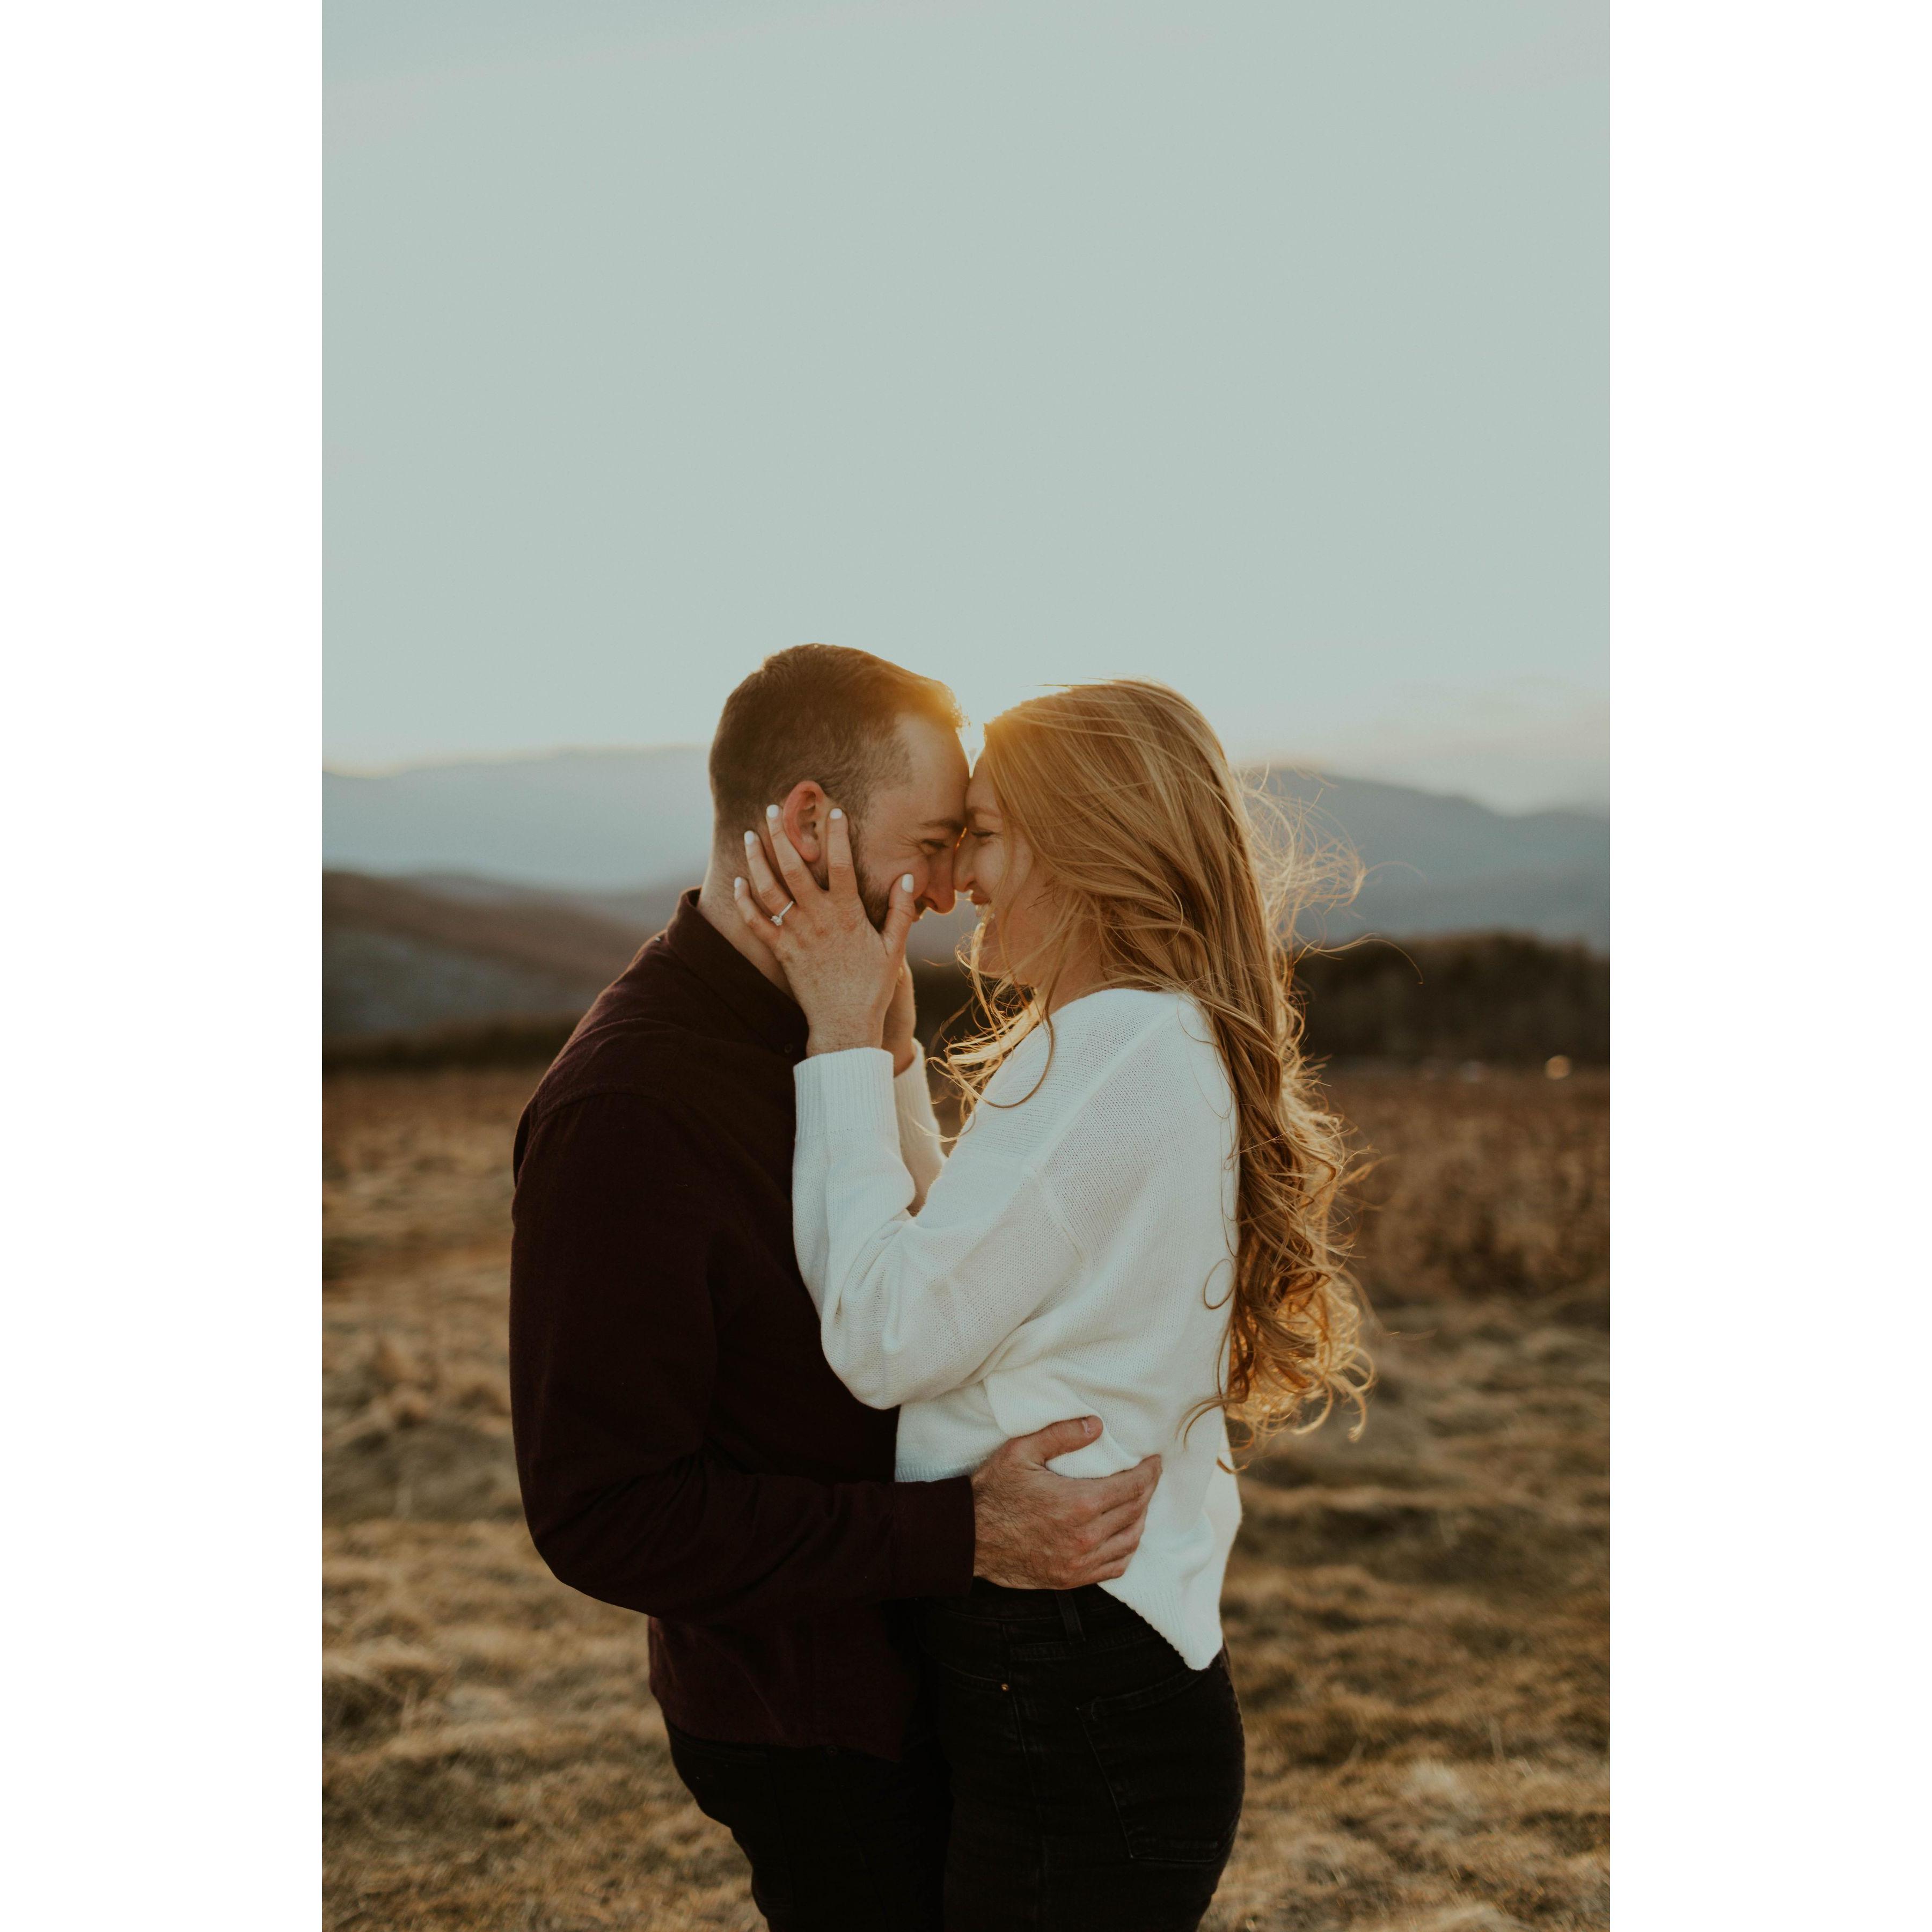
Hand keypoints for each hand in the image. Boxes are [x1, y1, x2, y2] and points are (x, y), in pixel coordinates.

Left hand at [732, 807, 917, 1057]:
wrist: (844, 1025)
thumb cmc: (872, 988)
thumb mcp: (894, 949)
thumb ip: (901, 912)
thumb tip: (908, 879)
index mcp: (848, 914)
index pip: (841, 864)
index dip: (837, 835)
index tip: (834, 811)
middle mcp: (818, 919)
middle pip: (794, 867)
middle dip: (782, 834)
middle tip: (772, 809)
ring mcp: (795, 934)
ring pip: (769, 889)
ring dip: (757, 859)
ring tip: (750, 835)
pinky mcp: (781, 951)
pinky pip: (756, 922)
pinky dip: (744, 901)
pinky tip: (739, 882)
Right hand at [970, 1417, 1160, 1589]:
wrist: (969, 1538)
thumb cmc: (993, 1491)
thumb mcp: (1021, 1452)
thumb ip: (1061, 1435)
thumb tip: (1096, 1425)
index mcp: (1079, 1503)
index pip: (1133, 1487)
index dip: (1149, 1472)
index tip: (1155, 1461)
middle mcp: (1086, 1537)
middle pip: (1135, 1512)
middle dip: (1147, 1491)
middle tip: (1149, 1476)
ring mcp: (1080, 1562)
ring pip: (1130, 1541)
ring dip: (1140, 1519)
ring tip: (1138, 1502)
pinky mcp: (1071, 1578)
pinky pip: (1115, 1567)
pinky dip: (1127, 1550)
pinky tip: (1124, 1535)